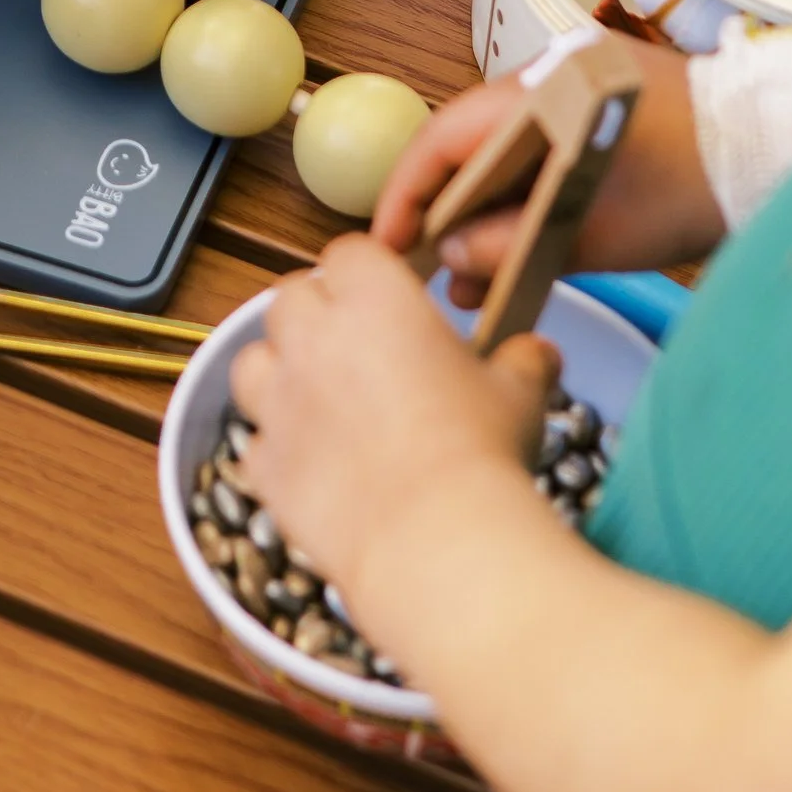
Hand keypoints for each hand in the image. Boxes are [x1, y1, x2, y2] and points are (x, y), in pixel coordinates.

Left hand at [232, 237, 556, 616]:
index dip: (366, 275)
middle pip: (291, 297)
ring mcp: (279, 400)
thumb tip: (537, 353)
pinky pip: (256, 440)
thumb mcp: (520, 392)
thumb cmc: (481, 450)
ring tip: (320, 400)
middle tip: (357, 349)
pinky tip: (315, 466)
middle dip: (316, 315)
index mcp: (374, 298)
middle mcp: (313, 336)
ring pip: (254, 361)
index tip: (389, 300)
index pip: (349, 253)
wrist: (435, 539)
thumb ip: (523, 359)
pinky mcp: (265, 462)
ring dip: (280, 372)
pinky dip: (278, 447)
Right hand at [371, 47, 724, 285]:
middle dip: (445, 213)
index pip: (443, 140)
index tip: (389, 247)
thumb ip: (512, 243)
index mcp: (539, 94)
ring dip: (486, 212)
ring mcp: (579, 93)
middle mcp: (551, 80)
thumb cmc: (693, 185)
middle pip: (469, 146)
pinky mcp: (606, 114)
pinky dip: (526, 198)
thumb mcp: (595, 231)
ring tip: (472, 281)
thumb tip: (452, 256)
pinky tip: (518, 251)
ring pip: (506, 154)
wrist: (781, 150)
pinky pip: (544, 153)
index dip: (407, 196)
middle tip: (426, 272)